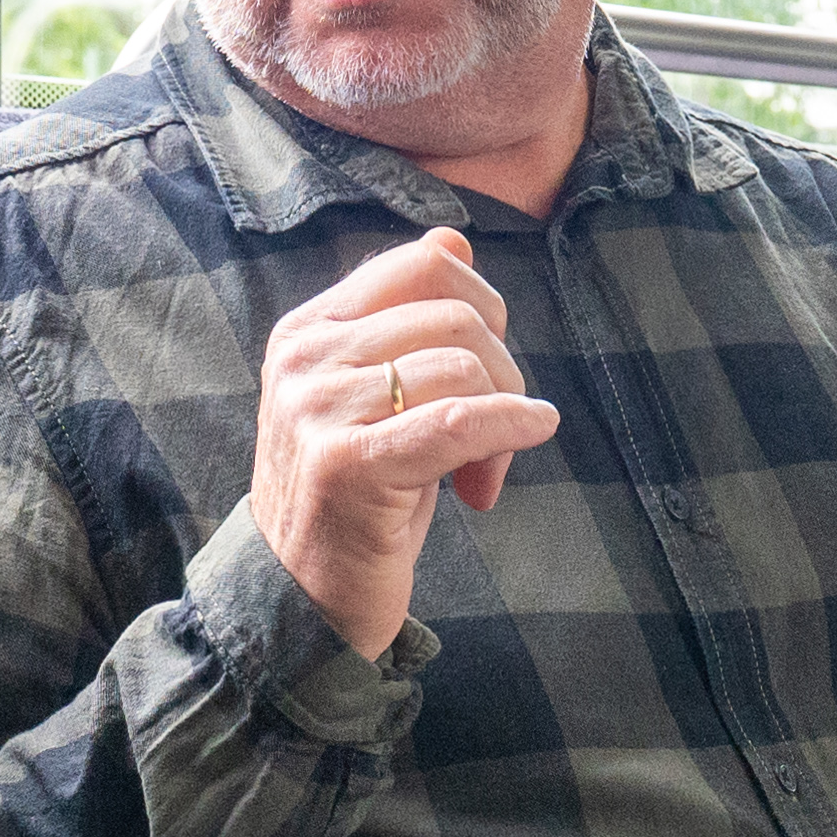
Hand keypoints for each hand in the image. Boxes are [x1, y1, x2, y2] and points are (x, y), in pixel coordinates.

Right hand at [252, 227, 564, 661]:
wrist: (303, 600)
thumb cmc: (357, 499)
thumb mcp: (377, 396)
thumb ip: (407, 321)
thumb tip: (453, 237)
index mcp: (307, 330)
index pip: (422, 264)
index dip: (482, 307)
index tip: (488, 370)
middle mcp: (304, 359)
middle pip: (454, 313)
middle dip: (502, 371)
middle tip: (498, 436)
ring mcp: (318, 409)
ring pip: (463, 365)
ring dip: (502, 417)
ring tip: (484, 476)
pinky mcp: (346, 464)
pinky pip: (459, 421)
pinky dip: (511, 426)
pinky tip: (533, 433)